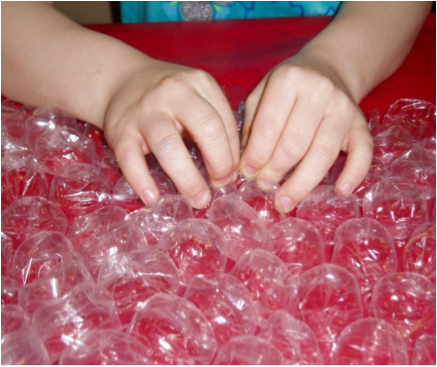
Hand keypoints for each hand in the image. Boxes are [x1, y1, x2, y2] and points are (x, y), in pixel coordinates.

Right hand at [103, 59, 239, 208]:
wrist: (121, 80)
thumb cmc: (168, 96)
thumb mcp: (197, 95)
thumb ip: (215, 121)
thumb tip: (232, 166)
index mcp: (199, 83)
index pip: (224, 122)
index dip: (232, 154)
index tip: (231, 174)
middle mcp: (173, 93)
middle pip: (206, 129)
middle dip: (219, 163)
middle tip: (220, 185)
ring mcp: (145, 112)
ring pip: (169, 146)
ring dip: (187, 179)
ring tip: (198, 200)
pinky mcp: (120, 130)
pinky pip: (130, 159)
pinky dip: (141, 181)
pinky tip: (153, 198)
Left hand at [240, 56, 372, 212]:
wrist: (330, 68)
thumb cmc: (289, 86)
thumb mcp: (262, 91)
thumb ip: (252, 122)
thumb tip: (248, 163)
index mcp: (289, 80)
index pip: (269, 126)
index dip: (256, 155)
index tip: (246, 174)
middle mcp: (319, 91)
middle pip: (294, 144)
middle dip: (275, 171)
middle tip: (263, 186)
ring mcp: (344, 109)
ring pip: (323, 154)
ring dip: (301, 183)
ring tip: (284, 202)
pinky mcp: (361, 124)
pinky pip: (363, 152)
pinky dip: (354, 174)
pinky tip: (340, 192)